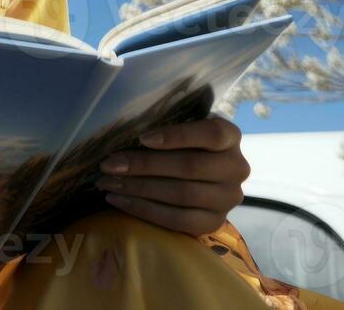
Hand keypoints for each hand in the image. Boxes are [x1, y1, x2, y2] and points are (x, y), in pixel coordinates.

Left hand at [94, 115, 249, 235]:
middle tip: (108, 164)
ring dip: (139, 189)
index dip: (177, 136)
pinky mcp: (215, 222)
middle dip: (144, 165)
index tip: (141, 138)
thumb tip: (124, 128)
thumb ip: (164, 121)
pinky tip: (118, 200)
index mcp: (230, 135)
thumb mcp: (179, 122)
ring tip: (107, 183)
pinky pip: (178, 220)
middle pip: (189, 167)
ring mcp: (228, 198)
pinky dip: (144, 210)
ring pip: (181, 195)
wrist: (200, 171)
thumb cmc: (180, 138)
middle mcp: (236, 168)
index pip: (211, 134)